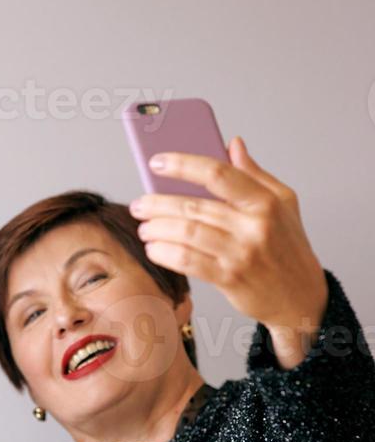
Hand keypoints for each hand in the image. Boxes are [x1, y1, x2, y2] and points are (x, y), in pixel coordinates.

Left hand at [129, 136, 328, 367]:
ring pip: (186, 234)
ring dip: (157, 229)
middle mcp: (254, 226)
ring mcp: (242, 253)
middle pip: (194, 206)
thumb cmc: (289, 247)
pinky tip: (154, 249)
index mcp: (266, 201)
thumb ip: (255, 174)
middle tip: (139, 203)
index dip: (183, 164)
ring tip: (144, 227)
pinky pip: (188, 262)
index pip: (218, 173)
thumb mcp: (283, 204)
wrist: (301, 297)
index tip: (157, 161)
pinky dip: (165, 253)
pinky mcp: (230, 279)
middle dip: (158, 203)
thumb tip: (233, 144)